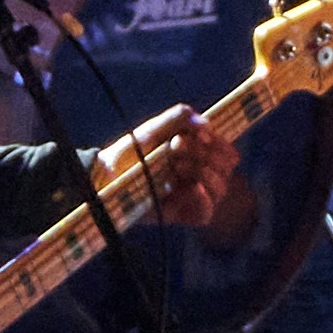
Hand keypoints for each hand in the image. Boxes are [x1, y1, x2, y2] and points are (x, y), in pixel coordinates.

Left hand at [126, 110, 241, 228]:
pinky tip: (193, 187)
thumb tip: (206, 124)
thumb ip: (178, 118)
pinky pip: (206, 213)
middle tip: (176, 146)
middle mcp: (198, 175)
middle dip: (207, 153)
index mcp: (197, 155)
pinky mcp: (180, 214)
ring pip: (221, 188)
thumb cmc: (129, 152)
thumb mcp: (153, 129)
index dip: (219, 143)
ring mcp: (191, 196)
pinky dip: (204, 199)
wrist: (105, 177)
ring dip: (205, 172)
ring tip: (177, 165)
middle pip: (227, 167)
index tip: (199, 134)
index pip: (225, 151)